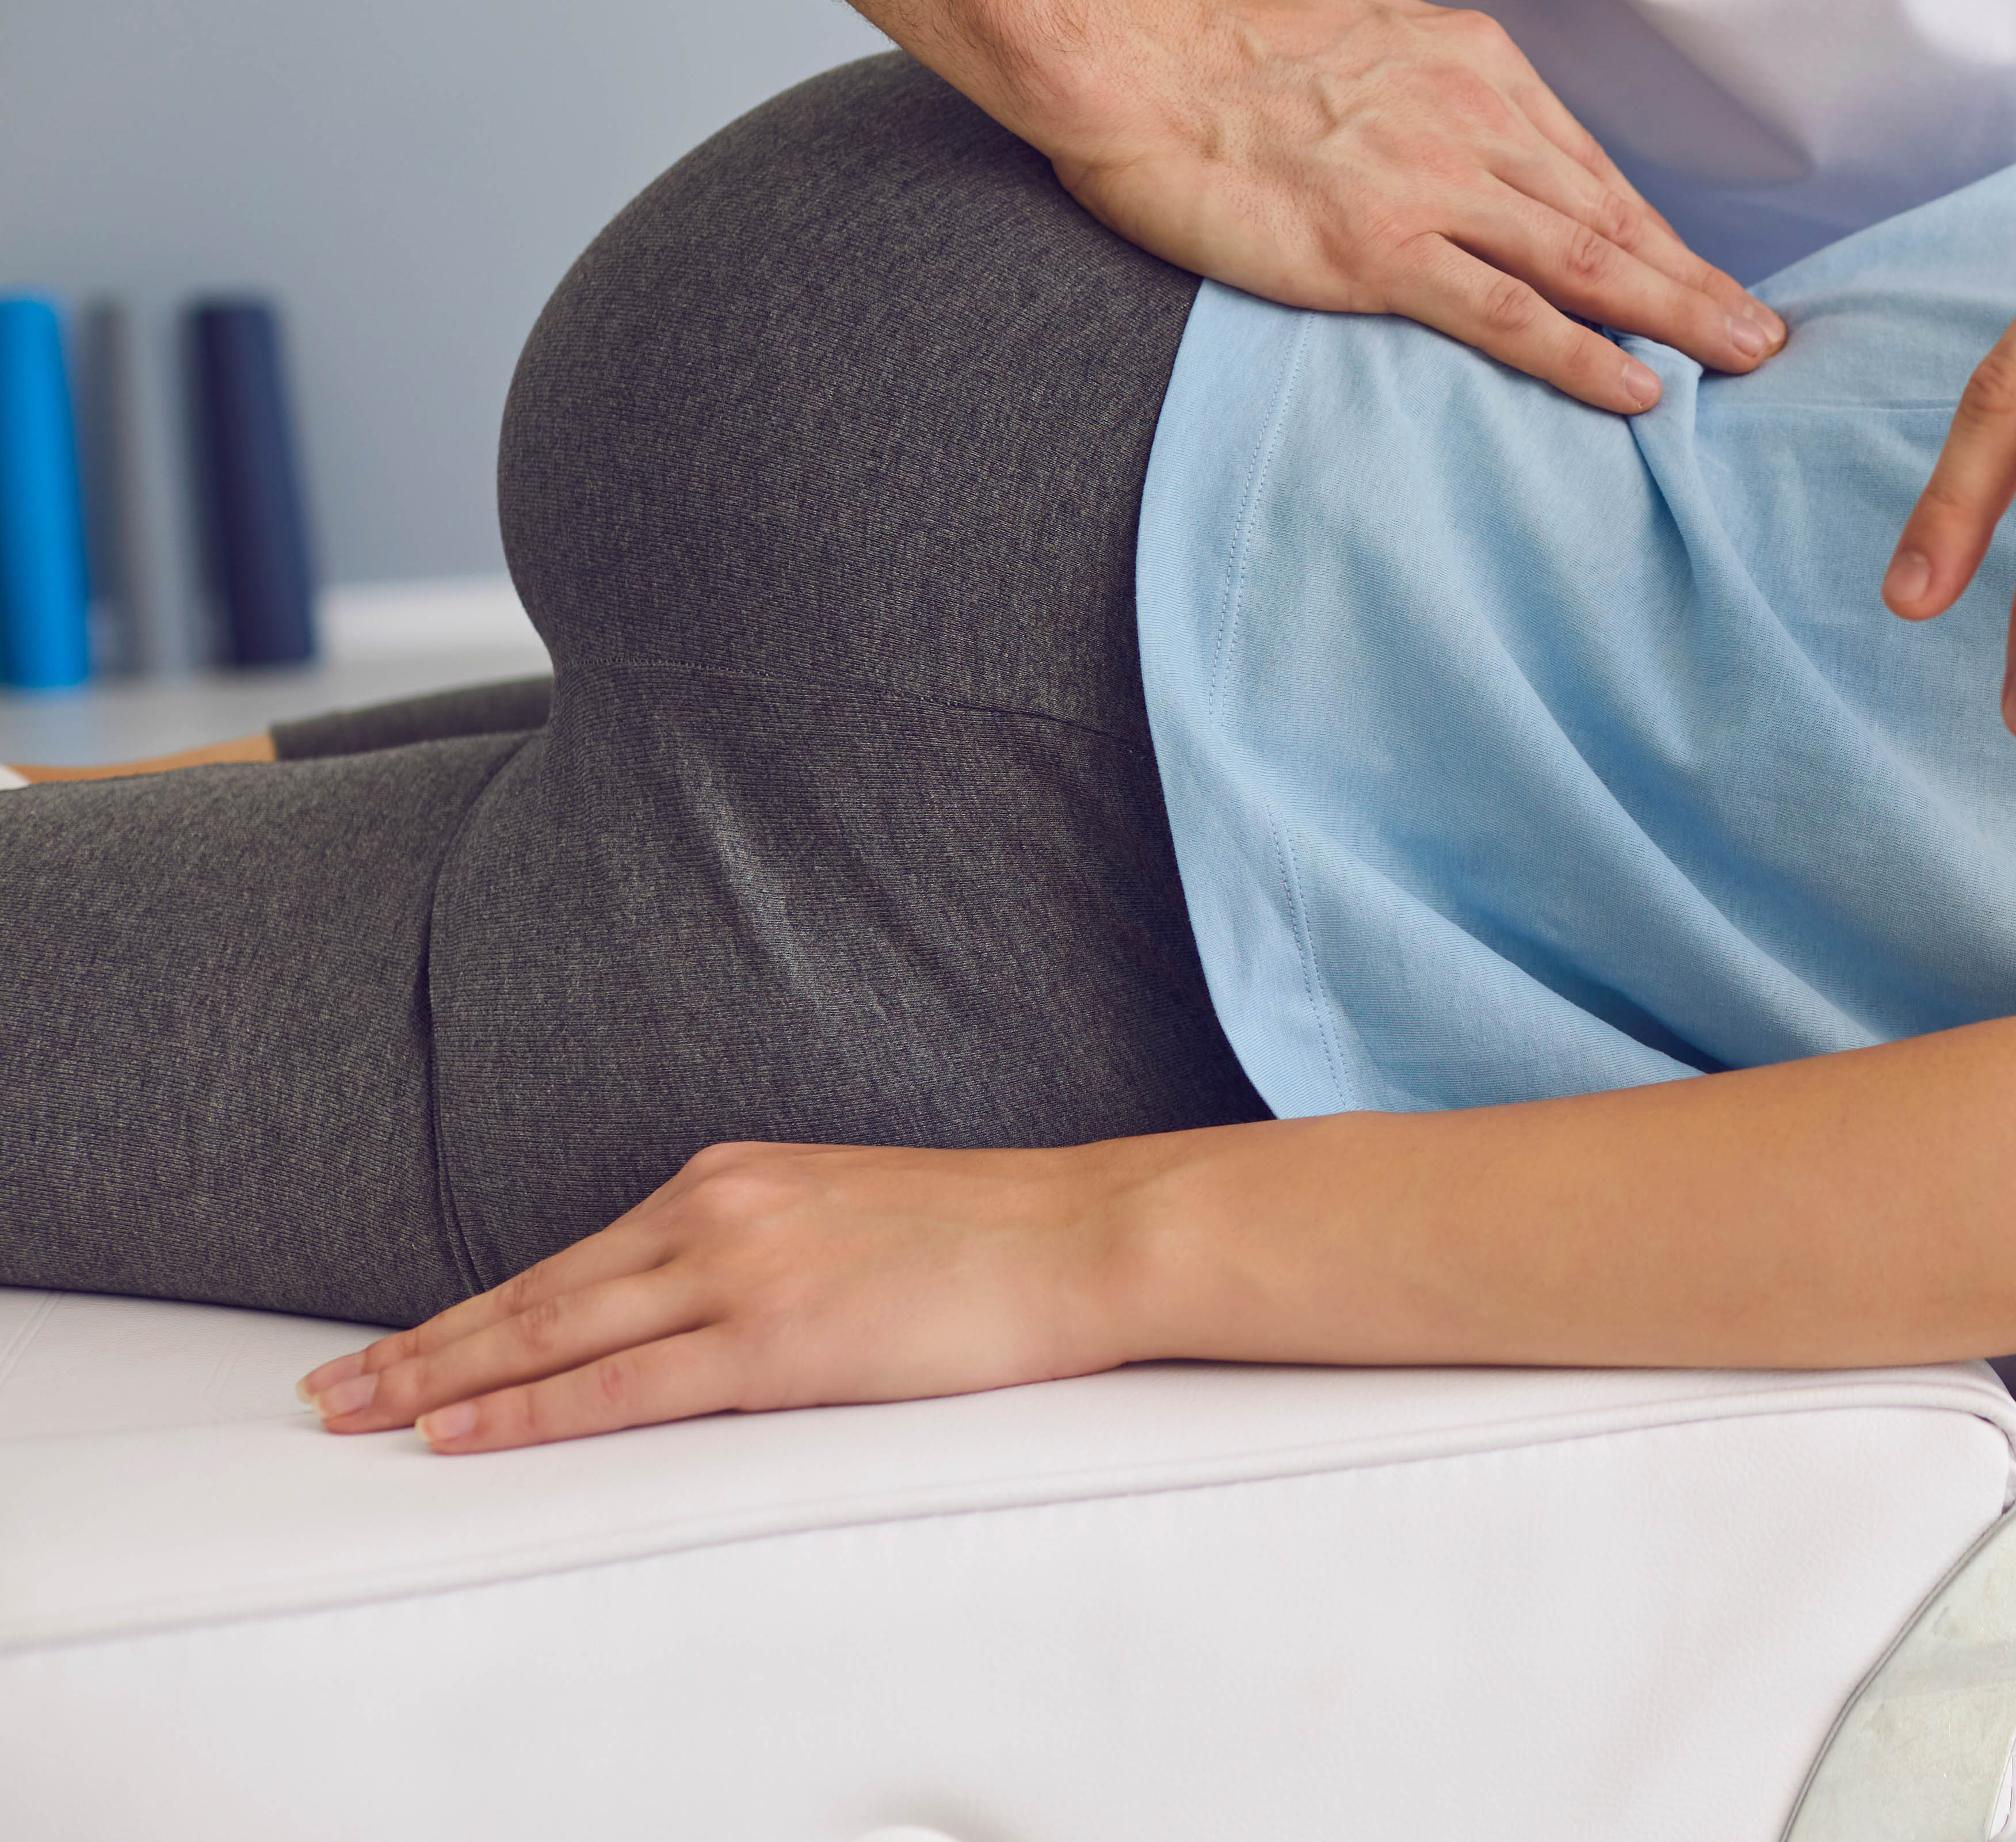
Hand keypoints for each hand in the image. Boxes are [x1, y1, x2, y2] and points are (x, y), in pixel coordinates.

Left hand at [297, 1139, 1138, 1452]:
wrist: (1092, 1230)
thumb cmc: (998, 1236)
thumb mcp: (852, 1216)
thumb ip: (768, 1248)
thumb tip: (708, 1306)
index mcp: (737, 1177)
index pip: (574, 1259)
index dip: (475, 1309)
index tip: (398, 1343)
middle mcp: (719, 1209)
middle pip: (536, 1293)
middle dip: (422, 1345)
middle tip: (330, 1388)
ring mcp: (743, 1272)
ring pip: (553, 1334)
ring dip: (443, 1378)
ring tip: (360, 1413)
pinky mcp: (776, 1339)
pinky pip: (622, 1385)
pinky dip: (530, 1411)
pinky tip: (463, 1431)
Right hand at [1045, 0, 1783, 409]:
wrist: (1126, 48)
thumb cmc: (1208, 21)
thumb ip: (1388, 36)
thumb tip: (1386, 41)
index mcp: (1466, 59)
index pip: (1580, 160)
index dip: (1645, 225)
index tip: (1689, 267)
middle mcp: (1472, 119)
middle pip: (1608, 214)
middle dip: (1692, 278)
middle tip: (1760, 332)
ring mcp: (1433, 187)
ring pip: (1586, 262)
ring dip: (1675, 316)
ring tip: (1740, 361)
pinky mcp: (1383, 252)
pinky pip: (1511, 316)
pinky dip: (1584, 355)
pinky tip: (1640, 389)